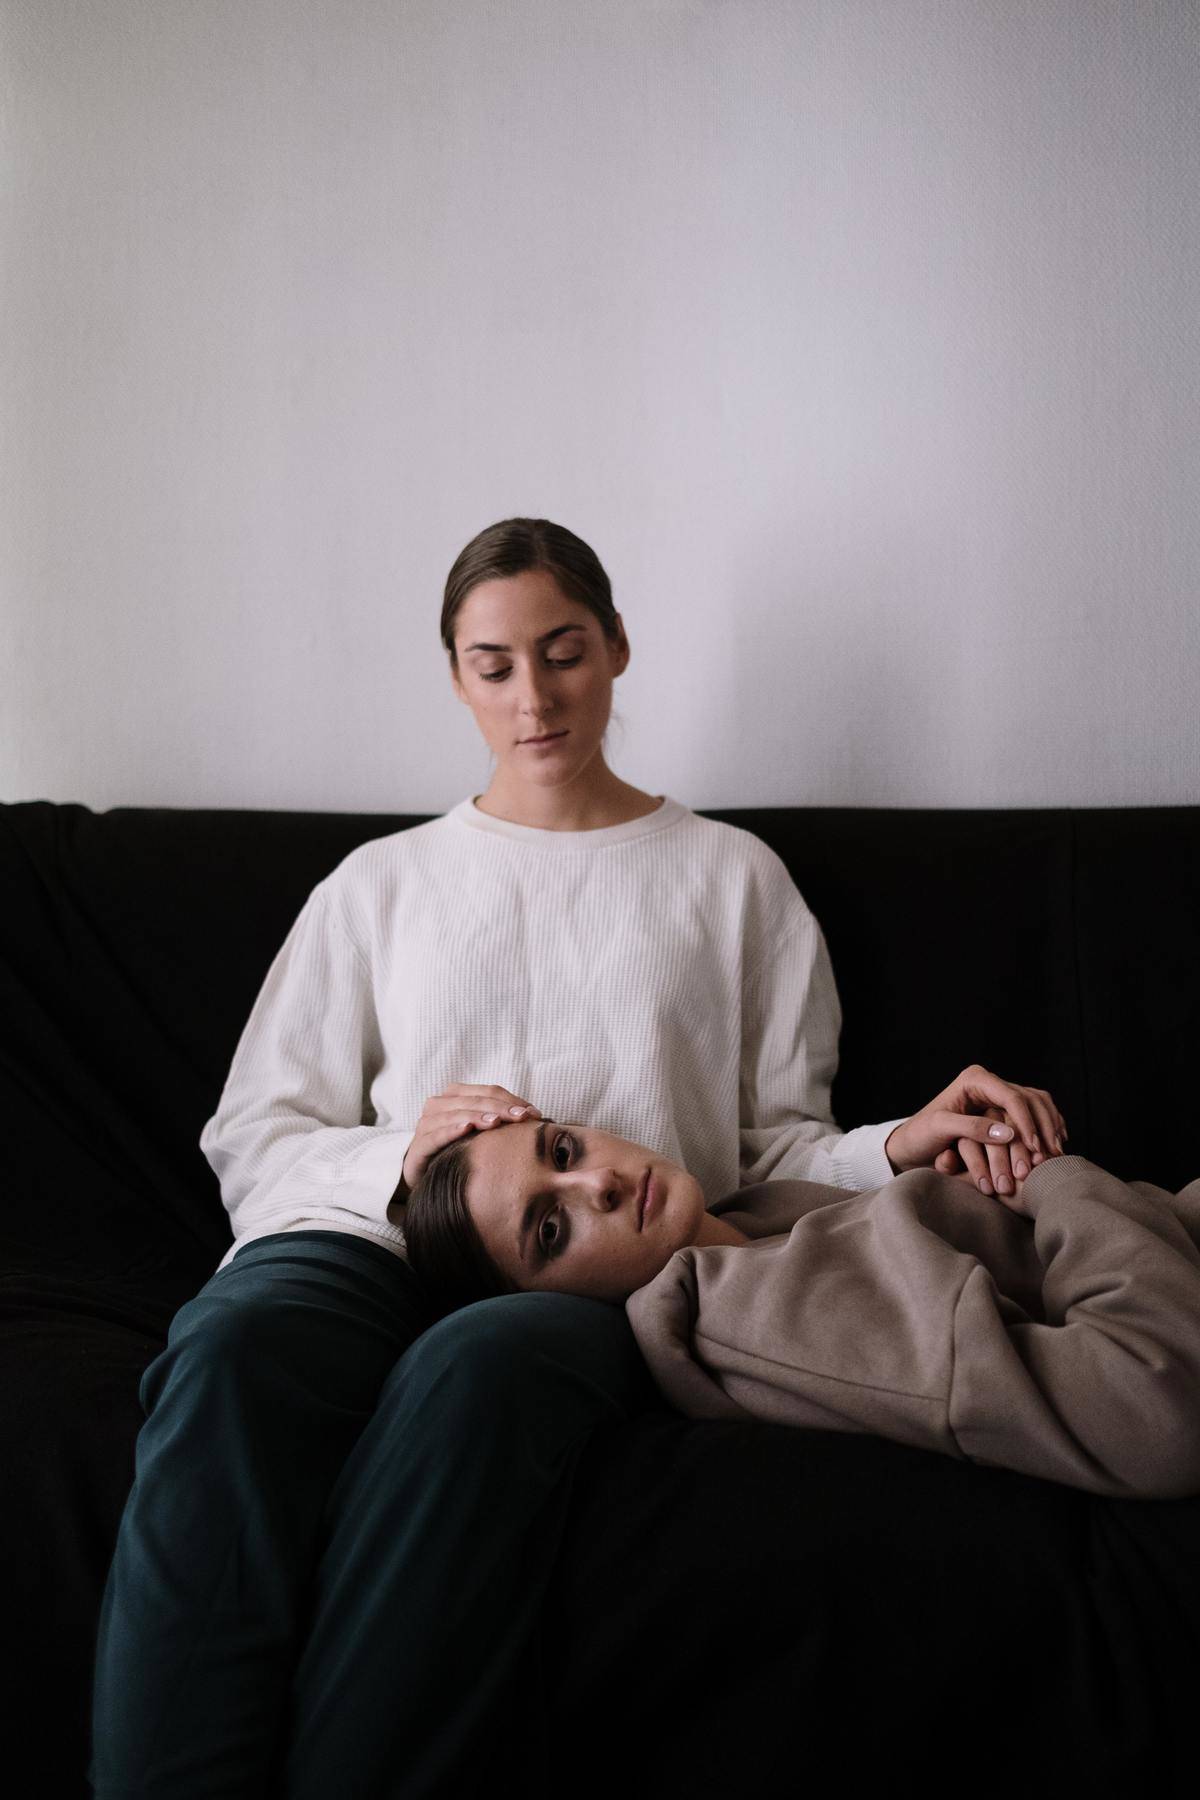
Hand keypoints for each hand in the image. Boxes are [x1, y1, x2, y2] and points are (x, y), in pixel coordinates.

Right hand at [400, 1084, 541, 1193]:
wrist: (426, 1177)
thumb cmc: (459, 1150)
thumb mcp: (481, 1133)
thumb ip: (500, 1119)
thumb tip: (535, 1115)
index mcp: (455, 1096)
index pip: (487, 1091)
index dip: (511, 1100)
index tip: (533, 1113)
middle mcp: (438, 1105)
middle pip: (473, 1100)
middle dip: (500, 1108)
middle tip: (523, 1118)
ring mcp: (426, 1124)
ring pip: (455, 1114)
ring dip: (477, 1116)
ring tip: (497, 1122)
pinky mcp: (418, 1147)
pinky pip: (435, 1135)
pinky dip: (450, 1130)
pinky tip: (466, 1130)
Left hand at [885, 1065, 1067, 1198]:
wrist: (915, 1144)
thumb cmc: (922, 1136)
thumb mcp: (940, 1129)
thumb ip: (971, 1128)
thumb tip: (1009, 1134)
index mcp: (974, 1079)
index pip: (1010, 1096)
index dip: (1026, 1122)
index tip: (1034, 1147)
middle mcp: (991, 1083)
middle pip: (1030, 1099)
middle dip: (1043, 1127)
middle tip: (1050, 1154)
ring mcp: (1001, 1095)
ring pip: (1038, 1105)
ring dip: (1050, 1128)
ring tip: (1056, 1154)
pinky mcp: (1007, 1110)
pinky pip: (1037, 1114)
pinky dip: (1049, 1128)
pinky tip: (1056, 1145)